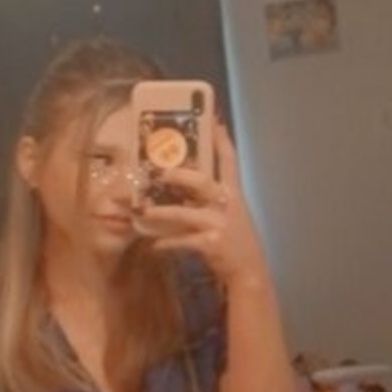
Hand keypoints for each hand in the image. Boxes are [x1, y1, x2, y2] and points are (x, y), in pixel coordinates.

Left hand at [133, 125, 268, 287]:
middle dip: (179, 175)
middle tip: (159, 172)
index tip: (212, 119)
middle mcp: (227, 205)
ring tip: (143, 212)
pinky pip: (182, 240)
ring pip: (185, 212)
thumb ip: (212, 197)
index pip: (228, 160)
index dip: (220, 139)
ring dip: (161, 212)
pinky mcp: (211, 244)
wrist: (249, 271)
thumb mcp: (231, 213)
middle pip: (202, 181)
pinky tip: (154, 245)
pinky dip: (166, 243)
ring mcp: (219, 224)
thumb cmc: (235, 239)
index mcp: (233, 194)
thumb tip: (184, 183)